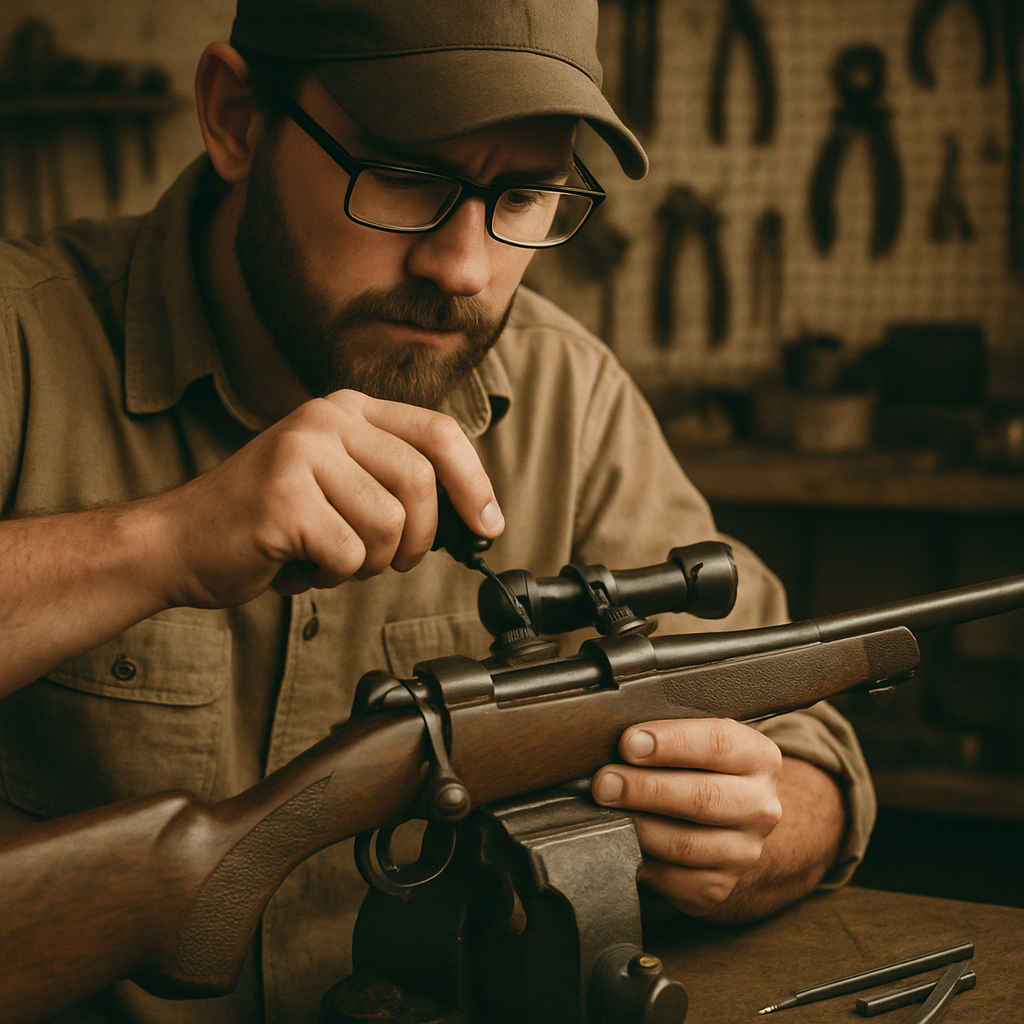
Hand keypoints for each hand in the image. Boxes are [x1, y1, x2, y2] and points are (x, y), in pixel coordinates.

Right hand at [153, 390, 503, 607]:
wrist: (181, 541)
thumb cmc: (271, 522)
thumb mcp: (341, 483)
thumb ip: (396, 483)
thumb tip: (478, 514)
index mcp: (348, 409)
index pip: (440, 432)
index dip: (475, 482)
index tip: (489, 526)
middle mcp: (326, 419)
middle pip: (421, 483)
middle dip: (417, 540)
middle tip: (386, 560)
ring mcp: (301, 453)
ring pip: (389, 526)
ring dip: (368, 563)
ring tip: (327, 556)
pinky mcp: (281, 497)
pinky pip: (348, 554)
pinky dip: (331, 576)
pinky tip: (299, 564)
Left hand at [592, 718, 782, 915]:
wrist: (729, 819)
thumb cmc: (699, 768)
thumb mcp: (696, 740)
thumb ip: (666, 735)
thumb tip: (620, 741)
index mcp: (758, 758)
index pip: (718, 743)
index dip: (669, 743)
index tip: (629, 743)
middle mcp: (759, 807)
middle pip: (701, 798)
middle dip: (644, 788)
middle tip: (604, 782)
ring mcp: (743, 852)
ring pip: (685, 844)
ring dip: (638, 827)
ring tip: (606, 811)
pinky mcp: (718, 887)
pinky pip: (673, 878)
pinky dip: (642, 861)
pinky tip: (623, 842)